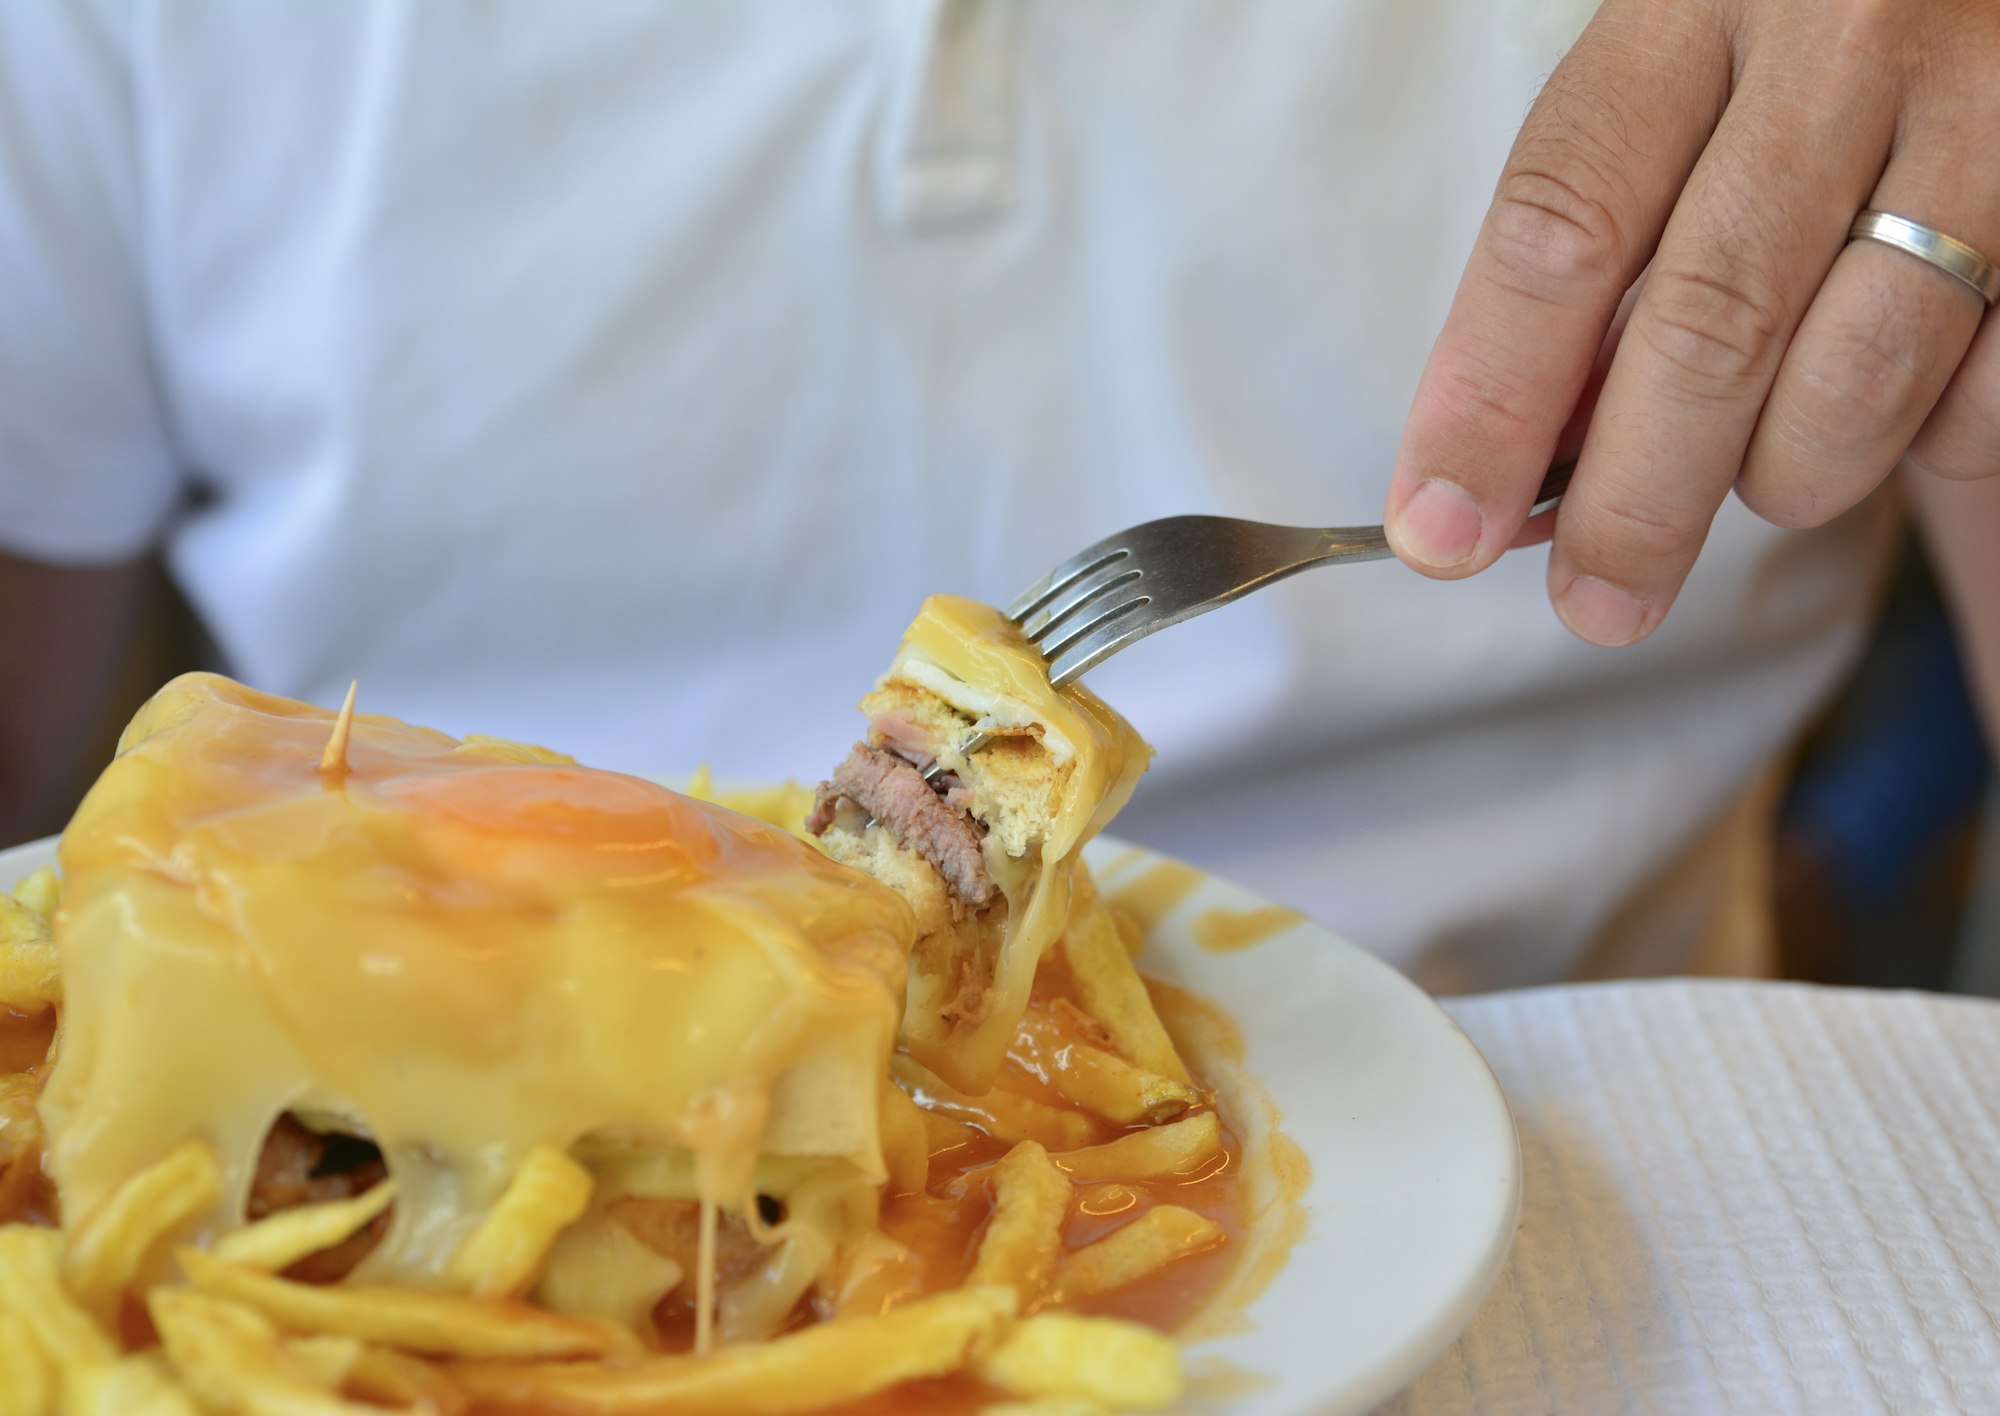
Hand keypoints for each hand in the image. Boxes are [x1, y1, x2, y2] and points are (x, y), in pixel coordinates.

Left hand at [1384, 0, 1999, 644]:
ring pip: (1853, 380)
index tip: (1442, 530)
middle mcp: (1845, 37)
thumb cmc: (1797, 38)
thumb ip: (1599, 246)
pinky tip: (1887, 408)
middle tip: (1595, 603)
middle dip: (1634, 503)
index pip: (1562, 228)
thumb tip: (1516, 468)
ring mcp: (1987, 110)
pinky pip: (1981, 398)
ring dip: (1779, 477)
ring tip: (1755, 473)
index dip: (1490, 401)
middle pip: (1707, 327)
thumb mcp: (1676, 85)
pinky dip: (1919, 444)